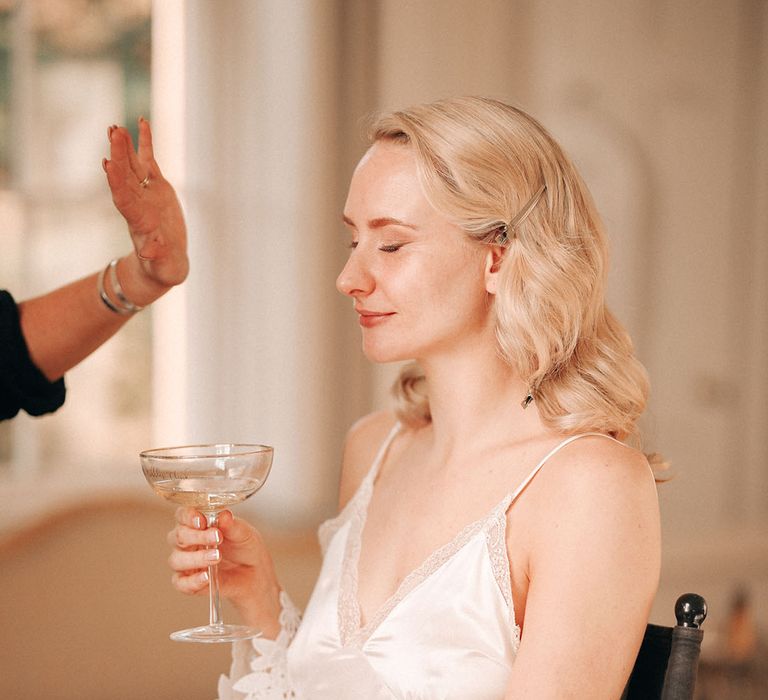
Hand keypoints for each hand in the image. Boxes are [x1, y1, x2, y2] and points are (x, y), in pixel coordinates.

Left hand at [102, 118, 188, 292]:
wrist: (165, 262)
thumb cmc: (162, 267)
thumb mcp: (161, 265)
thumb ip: (155, 257)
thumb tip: (150, 253)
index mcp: (137, 220)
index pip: (123, 197)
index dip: (116, 181)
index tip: (109, 163)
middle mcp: (137, 202)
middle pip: (124, 175)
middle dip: (119, 154)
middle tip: (113, 132)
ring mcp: (145, 193)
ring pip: (133, 165)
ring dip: (125, 145)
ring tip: (116, 126)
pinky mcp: (157, 187)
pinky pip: (149, 161)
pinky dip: (146, 143)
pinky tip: (142, 123)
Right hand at [167, 508, 282, 637]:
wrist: (255, 572)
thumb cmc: (245, 547)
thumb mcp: (244, 533)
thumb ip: (232, 525)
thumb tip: (224, 515)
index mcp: (197, 523)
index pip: (182, 515)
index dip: (188, 516)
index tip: (202, 521)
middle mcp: (187, 542)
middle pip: (177, 536)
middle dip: (196, 536)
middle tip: (217, 538)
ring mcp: (186, 562)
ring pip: (176, 560)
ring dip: (196, 558)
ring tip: (217, 557)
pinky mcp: (188, 583)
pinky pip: (180, 583)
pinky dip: (192, 581)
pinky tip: (206, 577)